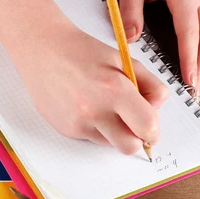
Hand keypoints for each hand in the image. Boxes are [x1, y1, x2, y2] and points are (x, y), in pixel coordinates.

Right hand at [17, 21, 168, 154]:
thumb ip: (149, 84)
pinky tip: (84, 106)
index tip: (151, 128)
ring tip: (103, 108)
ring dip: (113, 132)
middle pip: (129, 147)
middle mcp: (95, 111)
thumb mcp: (124, 60)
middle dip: (135, 139)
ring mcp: (78, 123)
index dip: (154, 130)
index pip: (147, 126)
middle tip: (132, 125)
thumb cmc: (83, 52)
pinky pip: (89, 137)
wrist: (43, 51)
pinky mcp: (65, 129)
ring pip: (109, 143)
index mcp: (115, 90)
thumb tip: (156, 109)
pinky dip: (93, 127)